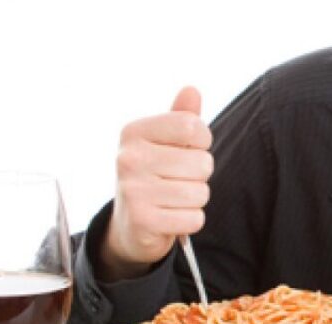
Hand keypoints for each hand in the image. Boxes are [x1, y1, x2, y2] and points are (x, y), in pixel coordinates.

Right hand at [99, 86, 214, 281]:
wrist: (131, 225)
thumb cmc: (155, 176)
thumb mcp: (165, 143)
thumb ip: (182, 118)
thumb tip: (192, 90)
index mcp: (134, 132)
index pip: (193, 127)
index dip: (202, 143)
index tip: (187, 151)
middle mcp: (129, 158)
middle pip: (202, 163)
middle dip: (200, 176)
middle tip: (178, 181)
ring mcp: (133, 190)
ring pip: (200, 193)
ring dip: (195, 200)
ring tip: (174, 199)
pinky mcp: (142, 221)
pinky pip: (194, 218)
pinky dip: (190, 221)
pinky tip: (171, 218)